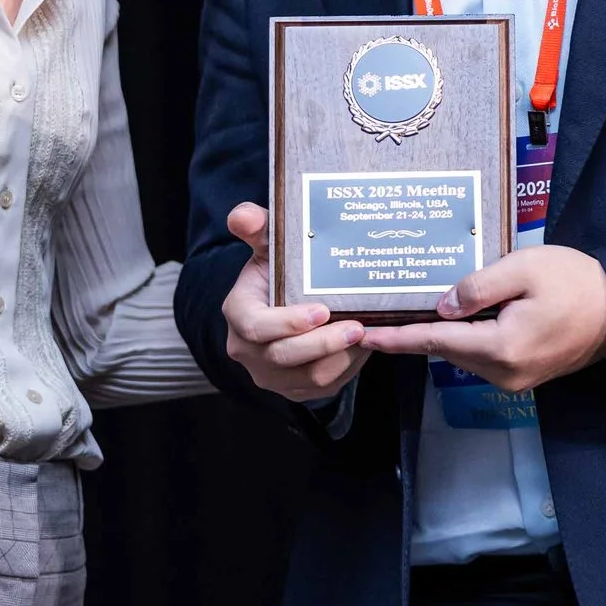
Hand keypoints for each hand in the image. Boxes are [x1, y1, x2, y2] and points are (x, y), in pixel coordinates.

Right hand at [219, 202, 372, 401]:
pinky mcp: (294, 389)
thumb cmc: (278, 272)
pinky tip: (362, 347)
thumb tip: (242, 215)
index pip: (256, 326)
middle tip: (357, 326)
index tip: (322, 311)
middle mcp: (249, 350)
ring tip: (365, 335)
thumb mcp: (269, 246)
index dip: (288, 323)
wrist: (284, 305)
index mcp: (239, 314)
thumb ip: (258, 228)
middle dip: (324, 343)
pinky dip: (345, 368)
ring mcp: (271, 374)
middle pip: (285, 356)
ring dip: (340, 357)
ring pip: (309, 376)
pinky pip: (323, 386)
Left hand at [358, 245, 605, 391]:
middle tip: (387, 309)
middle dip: (416, 332)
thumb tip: (442, 307)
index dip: (397, 337)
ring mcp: (514, 379)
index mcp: (499, 347)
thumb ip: (478, 287)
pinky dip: (465, 339)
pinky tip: (459, 317)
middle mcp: (502, 373)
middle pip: (447, 349)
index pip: (435, 341)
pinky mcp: (523, 376)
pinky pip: (482, 357)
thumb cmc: (574, 282)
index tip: (364, 336)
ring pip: (463, 354)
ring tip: (419, 308)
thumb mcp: (523, 269)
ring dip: (443, 334)